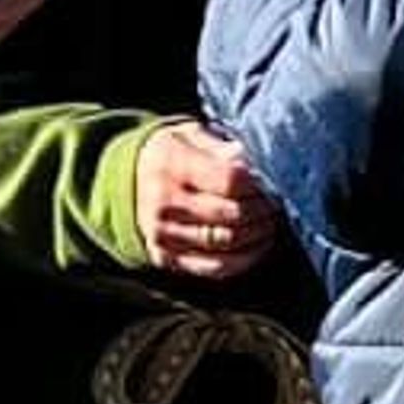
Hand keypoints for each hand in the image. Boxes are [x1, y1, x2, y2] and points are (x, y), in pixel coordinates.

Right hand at [134, 121, 282, 277]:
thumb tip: (255, 164)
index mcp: (171, 163)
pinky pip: (215, 268)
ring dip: (259, 235)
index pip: (230, 180)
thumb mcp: (190, 135)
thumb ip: (223, 148)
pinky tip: (258, 246)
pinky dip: (245, 260)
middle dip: (263, 210)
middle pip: (232, 215)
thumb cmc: (171, 154)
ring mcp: (163, 233)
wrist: (127, 181)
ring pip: (227, 243)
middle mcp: (163, 202)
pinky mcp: (166, 257)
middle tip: (277, 203)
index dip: (258, 184)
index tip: (270, 182)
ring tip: (270, 222)